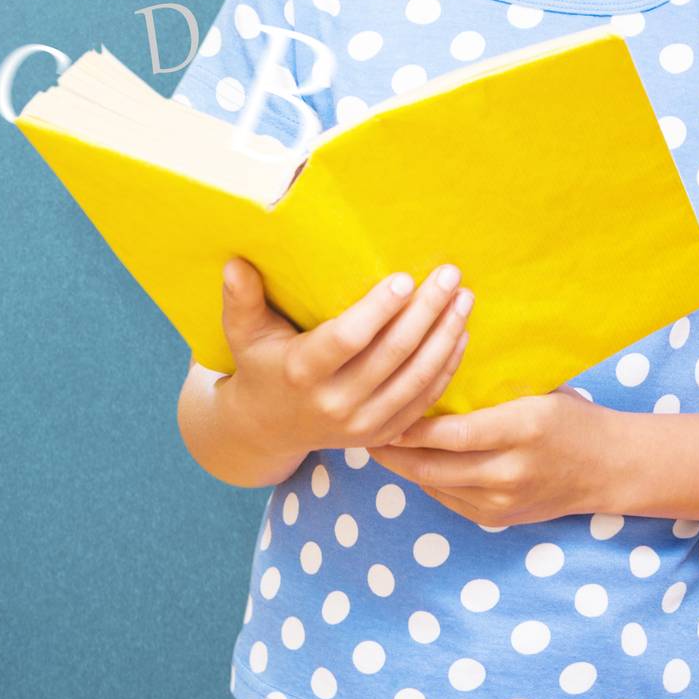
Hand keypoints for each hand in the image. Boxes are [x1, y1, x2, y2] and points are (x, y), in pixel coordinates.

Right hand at [217, 256, 474, 466]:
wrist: (270, 427)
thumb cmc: (259, 364)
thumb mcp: (243, 333)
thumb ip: (241, 299)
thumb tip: (235, 262)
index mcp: (301, 373)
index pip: (348, 340)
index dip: (378, 311)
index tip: (405, 278)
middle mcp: (335, 404)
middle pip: (392, 356)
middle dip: (426, 313)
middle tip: (449, 275)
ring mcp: (362, 425)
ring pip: (416, 379)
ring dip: (445, 337)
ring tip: (464, 298)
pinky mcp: (384, 435)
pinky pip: (424, 402)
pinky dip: (446, 368)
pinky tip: (460, 334)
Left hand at [365, 385, 615, 526]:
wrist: (609, 467)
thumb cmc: (568, 414)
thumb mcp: (534, 389)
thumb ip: (487, 386)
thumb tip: (433, 359)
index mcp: (521, 428)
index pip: (453, 432)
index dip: (411, 426)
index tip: (381, 407)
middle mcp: (511, 471)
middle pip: (435, 466)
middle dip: (393, 451)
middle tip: (361, 428)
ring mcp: (505, 501)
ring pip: (436, 486)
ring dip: (403, 467)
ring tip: (375, 442)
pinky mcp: (500, 519)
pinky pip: (449, 500)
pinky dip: (424, 480)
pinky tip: (406, 462)